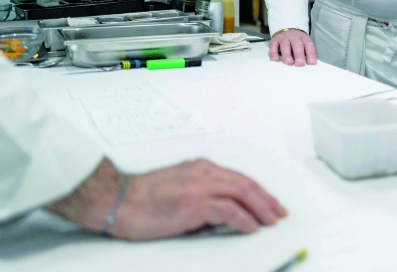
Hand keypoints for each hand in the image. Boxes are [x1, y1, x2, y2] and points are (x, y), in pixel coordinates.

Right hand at [48, 159, 286, 239]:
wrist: (118, 200)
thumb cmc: (143, 198)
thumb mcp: (179, 188)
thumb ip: (202, 195)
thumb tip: (224, 214)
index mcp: (201, 168)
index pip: (239, 179)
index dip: (259, 192)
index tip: (270, 203)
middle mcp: (204, 173)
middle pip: (245, 184)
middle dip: (266, 200)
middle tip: (278, 213)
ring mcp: (199, 186)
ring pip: (241, 193)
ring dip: (260, 209)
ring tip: (270, 221)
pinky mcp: (193, 203)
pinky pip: (227, 210)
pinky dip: (243, 219)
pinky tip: (251, 227)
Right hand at [268, 29, 316, 66]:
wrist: (286, 29)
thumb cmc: (297, 42)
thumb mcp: (304, 44)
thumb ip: (308, 52)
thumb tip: (311, 64)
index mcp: (304, 38)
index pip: (308, 45)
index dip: (311, 53)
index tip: (312, 63)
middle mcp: (294, 37)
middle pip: (297, 44)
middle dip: (299, 54)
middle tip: (300, 64)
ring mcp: (283, 38)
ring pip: (285, 45)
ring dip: (287, 54)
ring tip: (289, 63)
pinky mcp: (274, 41)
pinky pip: (273, 47)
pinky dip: (274, 54)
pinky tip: (275, 61)